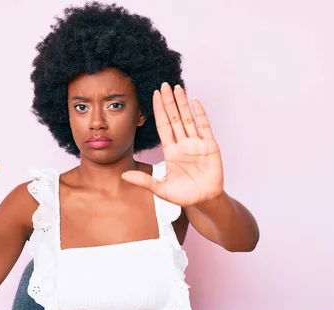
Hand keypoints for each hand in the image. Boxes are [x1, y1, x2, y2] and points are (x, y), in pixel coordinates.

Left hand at [122, 82, 223, 206]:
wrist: (204, 201)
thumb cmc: (184, 196)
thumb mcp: (161, 189)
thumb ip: (144, 181)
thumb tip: (124, 176)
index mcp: (171, 152)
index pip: (163, 126)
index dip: (159, 111)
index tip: (153, 95)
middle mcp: (183, 144)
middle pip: (174, 118)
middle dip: (169, 102)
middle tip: (163, 85)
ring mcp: (197, 144)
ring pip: (188, 119)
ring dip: (183, 104)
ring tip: (177, 88)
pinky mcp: (210, 146)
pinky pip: (205, 127)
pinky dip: (200, 114)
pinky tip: (195, 102)